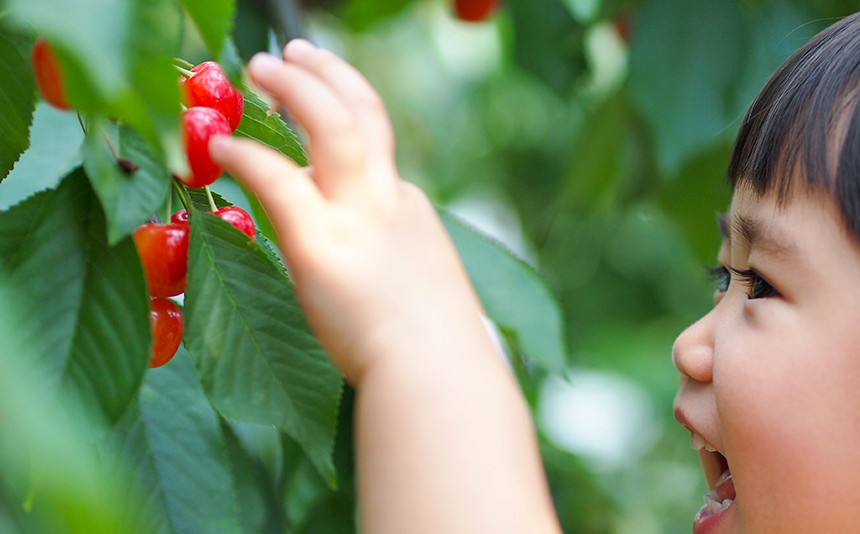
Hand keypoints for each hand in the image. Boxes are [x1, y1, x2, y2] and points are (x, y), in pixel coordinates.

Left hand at [209, 39, 486, 384]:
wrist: (437, 376)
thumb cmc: (432, 356)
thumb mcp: (421, 298)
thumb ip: (394, 275)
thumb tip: (375, 283)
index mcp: (408, 215)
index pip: (375, 157)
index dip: (345, 126)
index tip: (320, 115)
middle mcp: (387, 202)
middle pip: (364, 116)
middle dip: (329, 77)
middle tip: (293, 52)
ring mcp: (356, 217)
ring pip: (332, 125)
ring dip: (295, 87)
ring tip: (259, 64)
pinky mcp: (320, 244)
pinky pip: (277, 180)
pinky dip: (246, 154)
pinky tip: (218, 143)